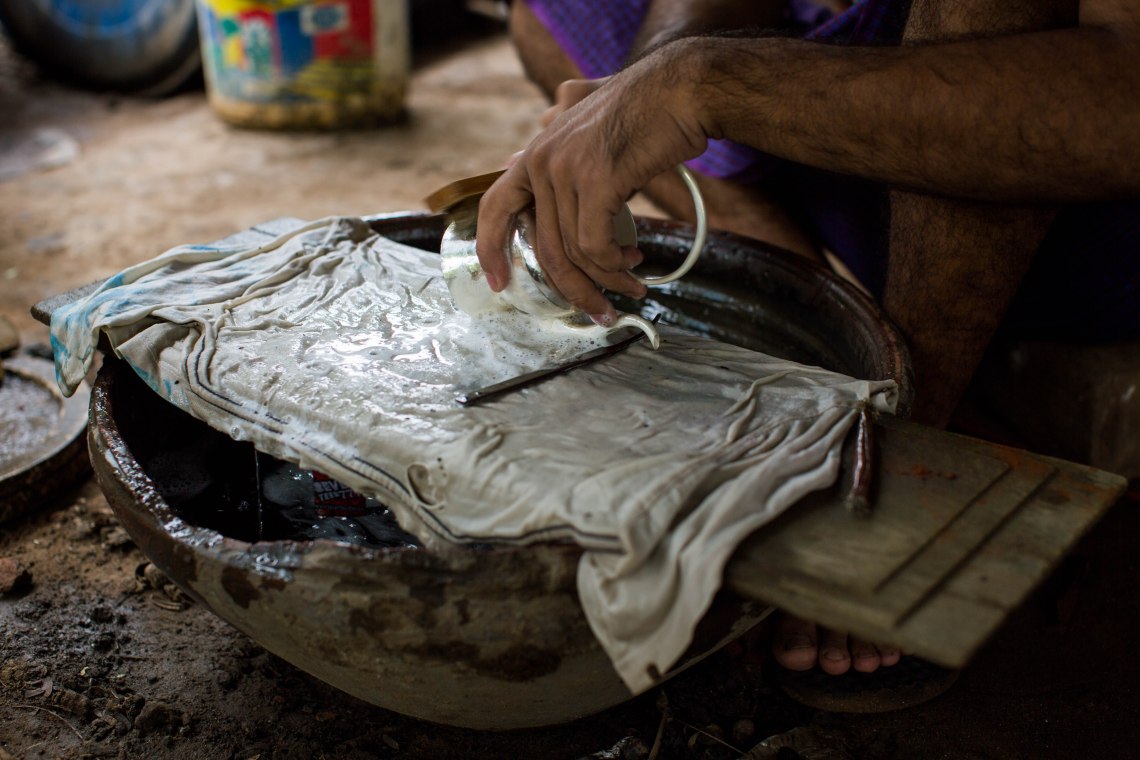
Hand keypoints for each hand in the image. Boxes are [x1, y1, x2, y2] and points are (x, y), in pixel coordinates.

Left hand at [475, 43, 707, 323]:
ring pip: (574, 252)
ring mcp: (565, 169)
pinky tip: (633, 261)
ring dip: (606, 279)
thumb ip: (557, 144)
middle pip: (545, 247)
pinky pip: (594, 244)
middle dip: (573, 288)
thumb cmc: (647, 110)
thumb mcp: (591, 124)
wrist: (683, 89)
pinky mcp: (595, 180)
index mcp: (537, 151)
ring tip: (633, 284)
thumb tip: (517, 160)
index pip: (496, 206)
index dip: (490, 248)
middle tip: (600, 311)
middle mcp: (542, 160)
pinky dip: (613, 264)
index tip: (497, 283)